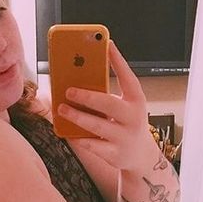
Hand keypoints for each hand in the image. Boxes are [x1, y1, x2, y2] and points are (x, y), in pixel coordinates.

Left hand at [57, 41, 155, 171]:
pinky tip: (67, 131)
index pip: (129, 78)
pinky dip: (78, 137)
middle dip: (87, 96)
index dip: (119, 61)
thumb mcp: (126, 107)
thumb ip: (109, 93)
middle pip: (109, 103)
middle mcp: (133, 119)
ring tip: (62, 109)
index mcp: (137, 102)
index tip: (107, 44)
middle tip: (69, 91)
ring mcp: (124, 138)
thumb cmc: (127, 125)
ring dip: (77, 116)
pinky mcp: (114, 154)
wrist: (140, 156)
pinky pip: (92, 145)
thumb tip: (80, 75)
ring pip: (97, 125)